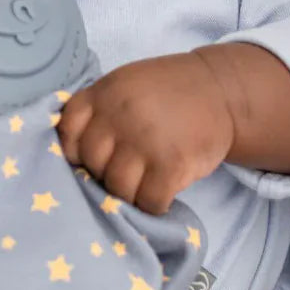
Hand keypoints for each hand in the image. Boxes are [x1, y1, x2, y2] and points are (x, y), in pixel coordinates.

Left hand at [57, 52, 234, 214]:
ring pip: (117, 188)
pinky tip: (161, 191)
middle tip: (125, 169)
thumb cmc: (168, 91)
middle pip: (91, 164)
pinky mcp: (172, 165)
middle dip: (104, 172)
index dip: (76, 151)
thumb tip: (71, 153)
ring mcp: (145, 141)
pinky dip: (153, 204)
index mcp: (104, 92)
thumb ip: (98, 110)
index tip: (92, 157)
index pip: (68, 133)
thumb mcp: (126, 85)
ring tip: (144, 181)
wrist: (221, 90)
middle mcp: (119, 115)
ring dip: (129, 192)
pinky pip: (147, 202)